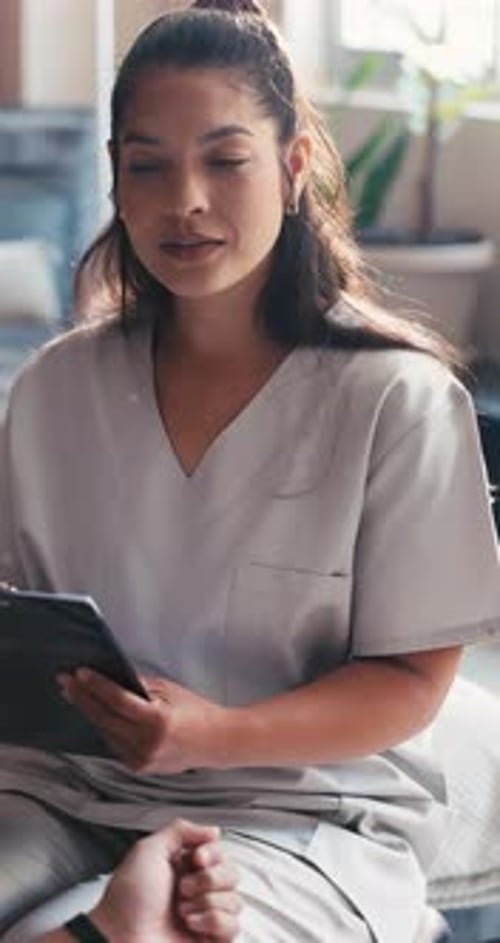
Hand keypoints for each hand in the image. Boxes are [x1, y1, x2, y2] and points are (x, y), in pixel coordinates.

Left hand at [58, 670, 228, 773]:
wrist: (216, 742)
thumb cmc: (196, 711)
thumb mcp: (169, 691)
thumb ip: (139, 686)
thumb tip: (112, 678)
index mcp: (157, 722)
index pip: (117, 701)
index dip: (96, 686)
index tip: (79, 673)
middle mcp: (146, 745)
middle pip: (104, 718)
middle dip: (83, 698)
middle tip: (66, 681)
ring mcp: (141, 760)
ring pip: (105, 733)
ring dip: (90, 713)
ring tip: (75, 694)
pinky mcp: (139, 768)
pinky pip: (114, 745)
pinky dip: (105, 728)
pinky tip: (96, 714)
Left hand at [90, 818, 239, 942]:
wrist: (120, 938)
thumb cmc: (127, 900)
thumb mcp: (148, 850)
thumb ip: (180, 830)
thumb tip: (213, 831)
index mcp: (184, 868)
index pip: (219, 852)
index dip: (212, 854)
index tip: (197, 859)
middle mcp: (197, 891)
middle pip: (232, 874)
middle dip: (209, 879)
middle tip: (183, 888)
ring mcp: (204, 917)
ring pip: (235, 901)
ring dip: (207, 902)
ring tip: (182, 910)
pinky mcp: (209, 941)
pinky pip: (232, 927)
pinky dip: (213, 922)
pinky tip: (191, 924)